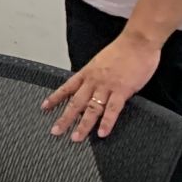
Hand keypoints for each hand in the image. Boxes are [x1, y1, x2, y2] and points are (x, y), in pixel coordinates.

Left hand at [43, 32, 161, 141]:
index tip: (44, 108)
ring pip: (91, 108)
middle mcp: (93, 81)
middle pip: (75, 102)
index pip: (66, 88)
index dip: (55, 98)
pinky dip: (107, 122)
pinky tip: (102, 133)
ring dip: (83, 125)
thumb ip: (95, 74)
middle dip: (65, 118)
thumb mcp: (101, 61)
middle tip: (56, 131)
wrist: (137, 42)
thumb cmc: (122, 50)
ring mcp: (107, 86)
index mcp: (87, 73)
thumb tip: (90, 84)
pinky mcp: (122, 90)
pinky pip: (113, 109)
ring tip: (76, 138)